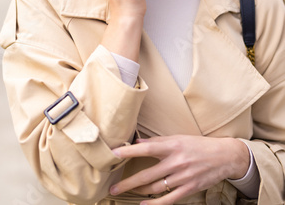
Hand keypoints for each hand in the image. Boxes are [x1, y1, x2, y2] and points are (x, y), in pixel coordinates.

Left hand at [110, 135, 249, 203]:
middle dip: (128, 182)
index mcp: (172, 146)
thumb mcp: (178, 138)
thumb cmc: (199, 145)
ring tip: (125, 192)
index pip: (145, 148)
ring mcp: (182, 177)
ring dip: (138, 191)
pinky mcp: (189, 189)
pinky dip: (154, 204)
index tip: (113, 154)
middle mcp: (175, 162)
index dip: (128, 151)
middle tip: (113, 187)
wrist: (224, 156)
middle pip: (146, 175)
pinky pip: (168, 199)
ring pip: (154, 188)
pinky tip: (143, 204)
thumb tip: (138, 142)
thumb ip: (158, 141)